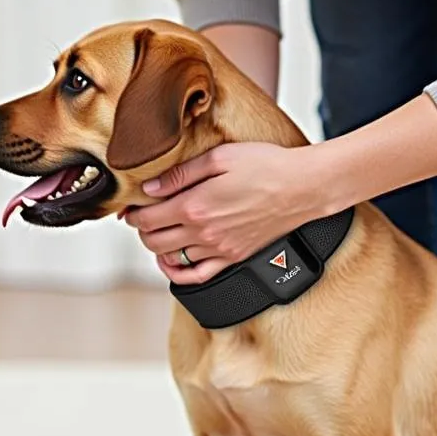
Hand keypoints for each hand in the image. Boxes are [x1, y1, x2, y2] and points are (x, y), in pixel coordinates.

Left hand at [124, 142, 329, 284]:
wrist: (304, 187)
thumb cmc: (267, 166)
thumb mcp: (219, 158)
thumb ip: (179, 175)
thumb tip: (149, 189)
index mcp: (194, 206)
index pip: (146, 219)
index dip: (133, 213)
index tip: (132, 207)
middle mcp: (203, 233)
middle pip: (153, 241)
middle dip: (141, 230)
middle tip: (142, 218)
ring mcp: (218, 250)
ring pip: (170, 259)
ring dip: (157, 248)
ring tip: (158, 233)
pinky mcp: (232, 259)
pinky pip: (196, 276)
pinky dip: (177, 273)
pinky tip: (172, 262)